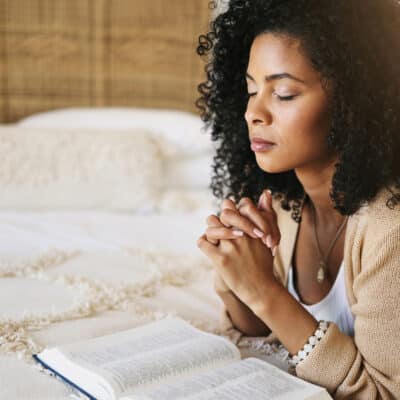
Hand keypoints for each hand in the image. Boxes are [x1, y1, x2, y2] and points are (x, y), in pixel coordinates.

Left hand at [198, 190, 281, 310]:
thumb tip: (265, 192)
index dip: (229, 210)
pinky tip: (209, 249)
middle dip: (218, 218)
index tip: (229, 219)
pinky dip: (203, 243)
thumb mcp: (268, 236)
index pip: (232, 206)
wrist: (261, 289)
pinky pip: (202, 242)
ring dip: (210, 230)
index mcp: (251, 228)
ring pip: (210, 225)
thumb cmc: (263, 262)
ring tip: (213, 238)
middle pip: (220, 213)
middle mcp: (241, 234)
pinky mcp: (220, 260)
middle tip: (218, 226)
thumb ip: (265, 214)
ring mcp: (230, 247)